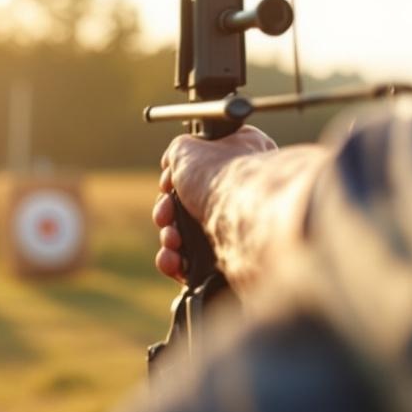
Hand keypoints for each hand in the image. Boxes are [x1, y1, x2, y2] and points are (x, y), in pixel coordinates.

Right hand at [153, 125, 277, 281]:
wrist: (245, 218)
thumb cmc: (222, 175)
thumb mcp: (187, 147)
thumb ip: (177, 152)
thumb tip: (173, 164)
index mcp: (237, 161)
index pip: (197, 172)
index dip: (174, 179)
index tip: (168, 184)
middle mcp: (240, 194)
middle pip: (187, 207)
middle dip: (167, 213)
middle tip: (166, 215)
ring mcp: (235, 228)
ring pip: (187, 237)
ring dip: (169, 239)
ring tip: (173, 240)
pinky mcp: (230, 259)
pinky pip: (194, 264)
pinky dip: (176, 263)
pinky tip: (174, 260)